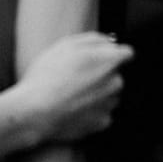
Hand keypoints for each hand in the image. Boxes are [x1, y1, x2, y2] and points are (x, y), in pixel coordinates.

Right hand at [10, 31, 133, 146]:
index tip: (102, 59)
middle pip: (116, 76)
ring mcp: (111, 103)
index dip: (113, 55)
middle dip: (102, 76)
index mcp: (110, 61)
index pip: (127, 53)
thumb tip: (110, 42)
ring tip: (71, 95)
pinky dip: (91, 112)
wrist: (35, 112)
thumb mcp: (66, 45)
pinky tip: (72, 110)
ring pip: (110, 95)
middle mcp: (117, 82)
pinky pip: (101, 113)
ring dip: (97, 94)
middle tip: (77, 79)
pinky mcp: (103, 121)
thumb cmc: (48, 76)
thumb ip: (94, 40)